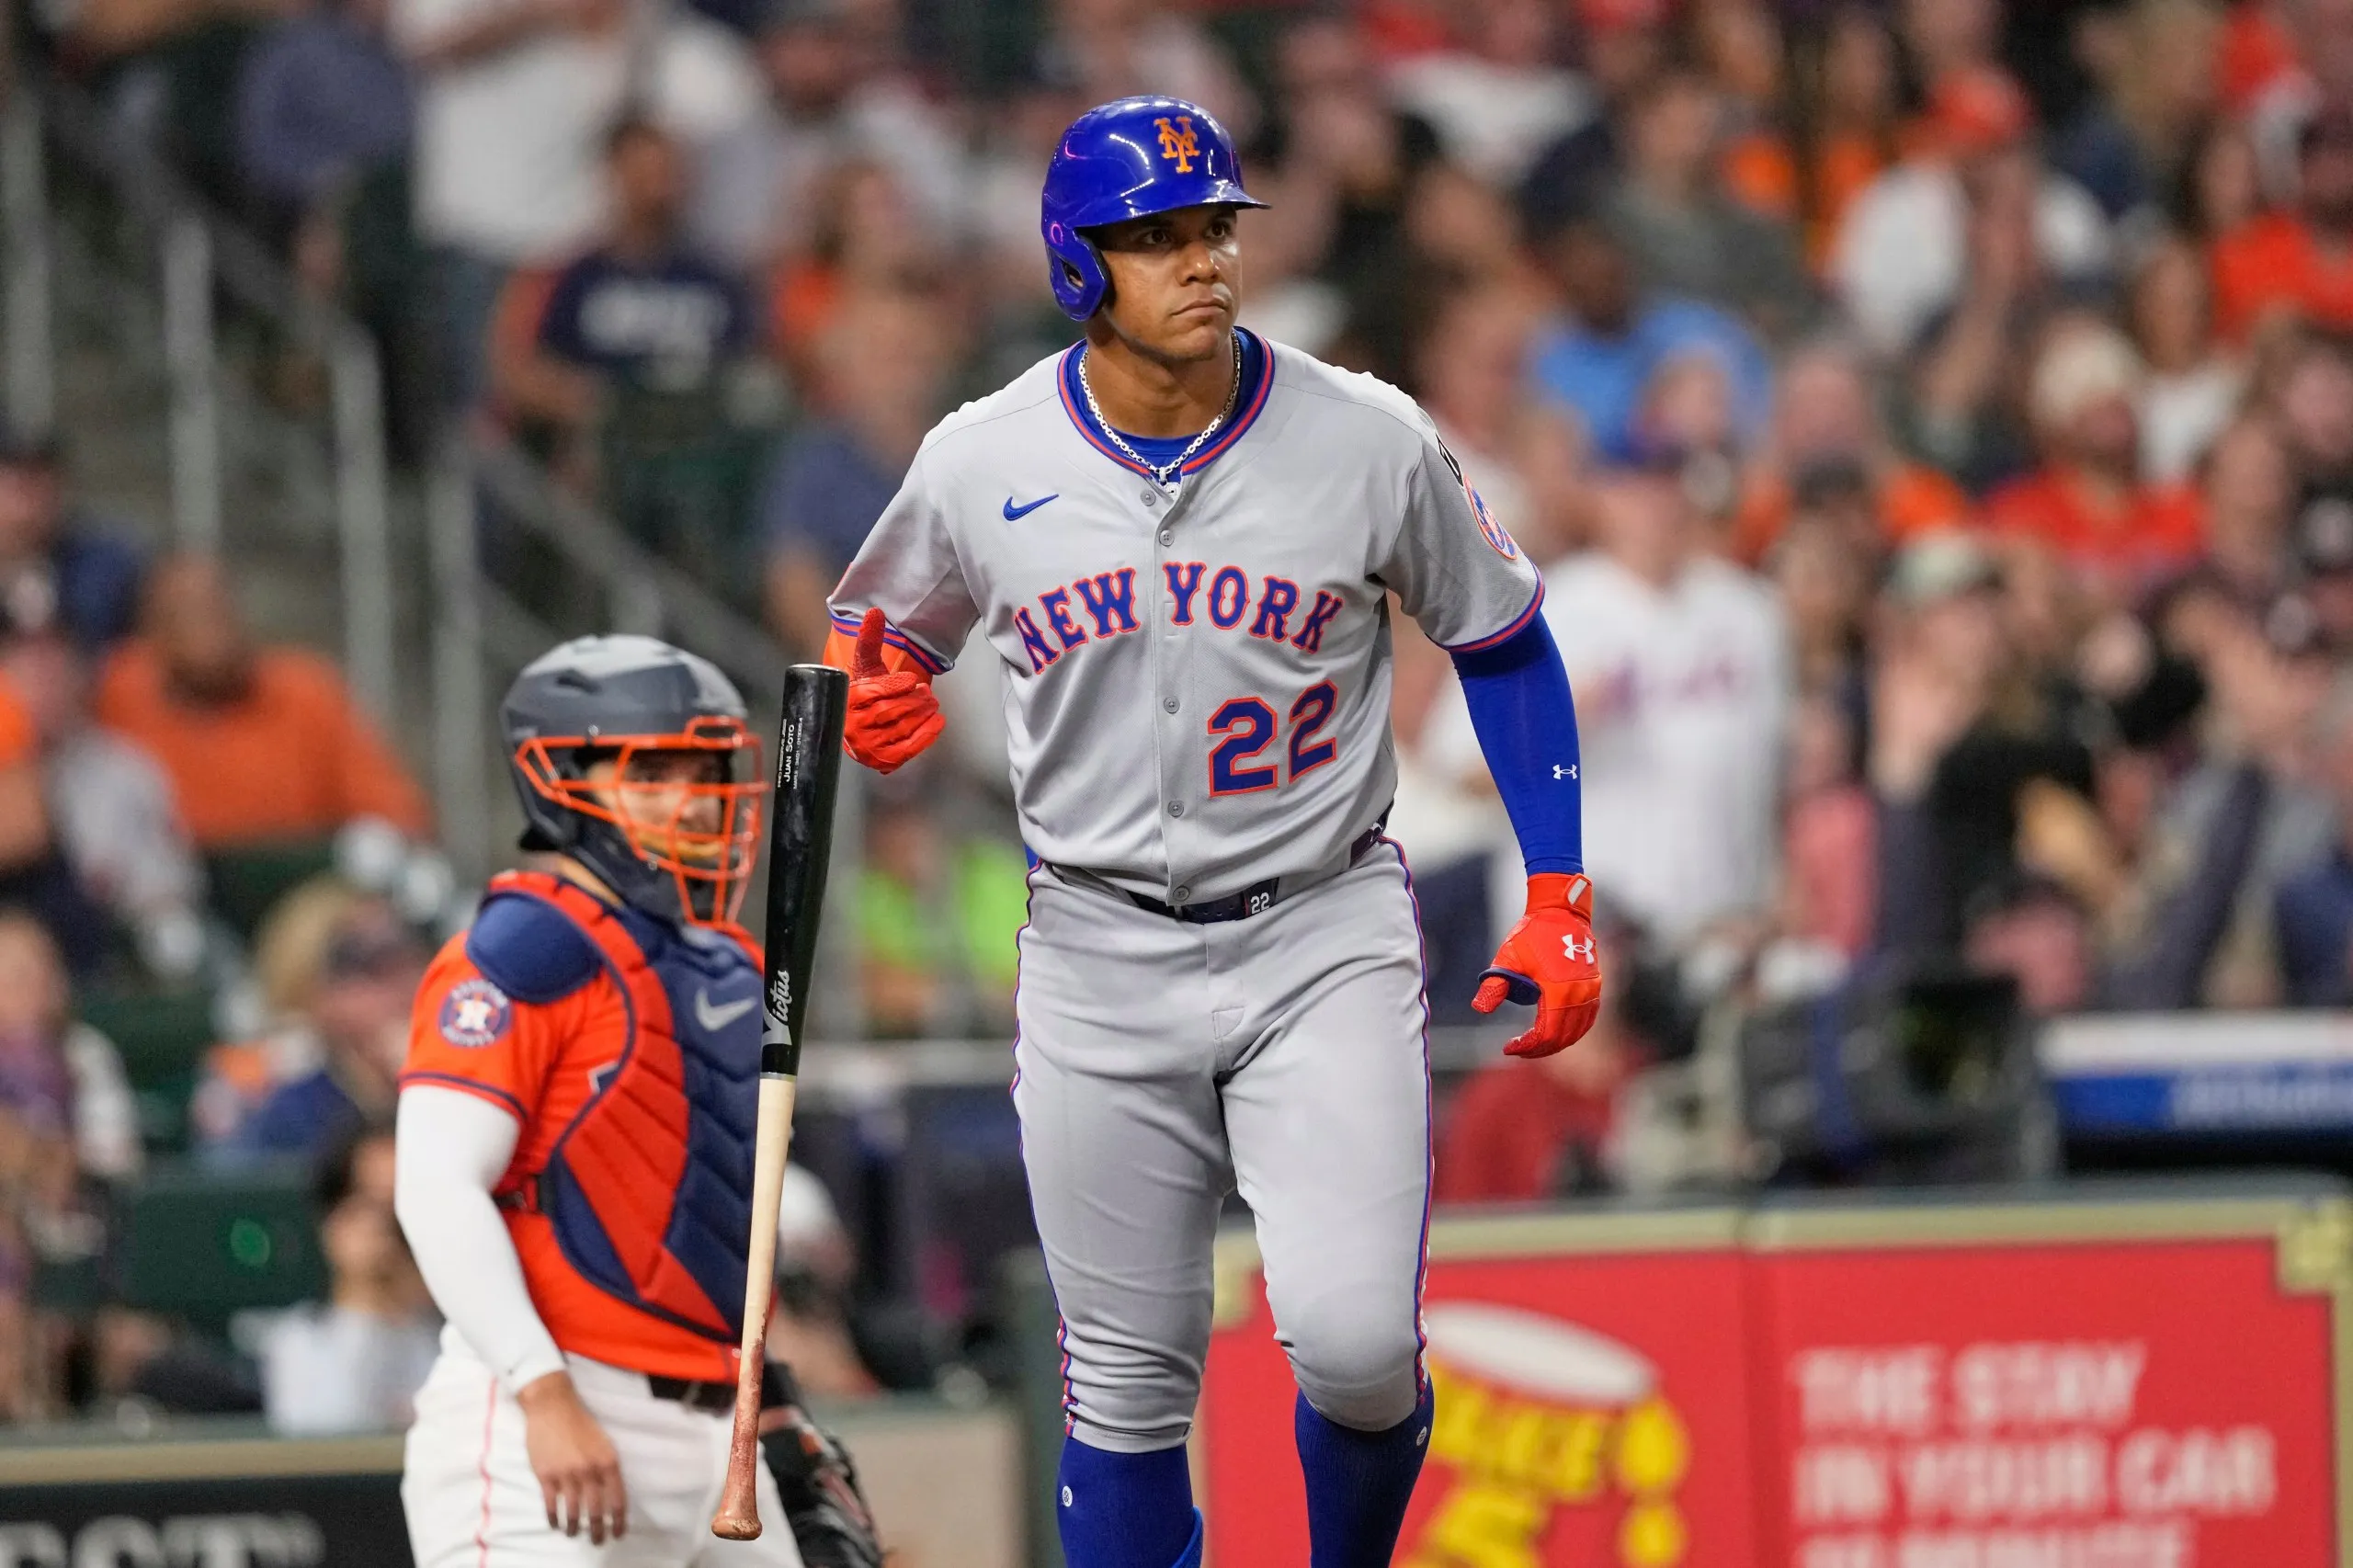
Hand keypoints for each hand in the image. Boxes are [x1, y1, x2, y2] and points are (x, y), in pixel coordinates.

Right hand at [516, 1371, 626, 1542]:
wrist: (552, 1407)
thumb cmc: (580, 1423)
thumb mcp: (603, 1444)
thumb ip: (607, 1469)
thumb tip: (609, 1496)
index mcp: (608, 1462)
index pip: (617, 1499)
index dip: (618, 1520)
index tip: (618, 1533)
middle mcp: (589, 1470)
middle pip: (596, 1511)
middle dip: (598, 1531)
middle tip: (599, 1542)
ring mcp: (566, 1474)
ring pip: (573, 1512)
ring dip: (575, 1528)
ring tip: (576, 1534)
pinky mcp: (545, 1475)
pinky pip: (551, 1505)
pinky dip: (554, 1518)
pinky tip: (556, 1524)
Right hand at [844, 608, 943, 773]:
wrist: (860, 723)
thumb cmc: (867, 691)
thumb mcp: (868, 665)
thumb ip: (869, 639)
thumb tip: (875, 611)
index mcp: (848, 702)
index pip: (874, 694)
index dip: (896, 686)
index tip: (912, 680)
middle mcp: (854, 728)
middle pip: (890, 712)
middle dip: (914, 701)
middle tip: (927, 693)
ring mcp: (868, 748)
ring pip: (901, 729)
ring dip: (922, 715)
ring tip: (932, 704)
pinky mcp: (883, 762)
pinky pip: (908, 749)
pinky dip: (926, 735)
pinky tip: (938, 721)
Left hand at [1472, 873, 1602, 1058]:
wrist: (1562, 911)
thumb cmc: (1533, 932)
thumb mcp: (1508, 958)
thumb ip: (1494, 986)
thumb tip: (1480, 1009)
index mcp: (1559, 991)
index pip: (1546, 1034)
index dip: (1527, 1046)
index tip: (1508, 1047)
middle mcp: (1580, 994)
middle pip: (1563, 1038)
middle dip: (1540, 1049)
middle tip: (1519, 1049)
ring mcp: (1591, 990)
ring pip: (1578, 1031)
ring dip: (1557, 1043)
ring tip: (1535, 1045)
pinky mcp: (1595, 985)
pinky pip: (1588, 1018)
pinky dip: (1573, 1031)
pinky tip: (1558, 1033)